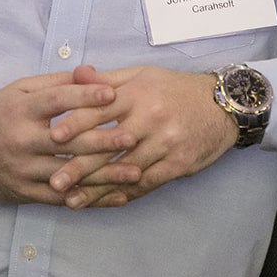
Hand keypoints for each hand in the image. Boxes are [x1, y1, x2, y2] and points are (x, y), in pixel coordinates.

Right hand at [0, 70, 135, 205]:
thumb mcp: (20, 91)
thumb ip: (57, 83)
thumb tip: (91, 72)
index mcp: (21, 110)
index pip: (57, 101)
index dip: (85, 96)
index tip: (113, 93)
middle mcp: (21, 141)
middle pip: (67, 141)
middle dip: (103, 140)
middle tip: (133, 136)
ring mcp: (23, 169)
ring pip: (69, 174)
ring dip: (104, 175)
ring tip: (135, 172)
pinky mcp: (25, 192)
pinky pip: (61, 198)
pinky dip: (89, 198)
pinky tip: (115, 196)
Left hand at [48, 64, 238, 209]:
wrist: (223, 105)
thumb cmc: (176, 89)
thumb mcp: (143, 75)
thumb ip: (108, 80)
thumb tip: (75, 75)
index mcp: (138, 94)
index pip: (101, 109)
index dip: (76, 123)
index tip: (53, 137)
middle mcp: (151, 118)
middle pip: (110, 145)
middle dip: (80, 166)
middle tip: (54, 181)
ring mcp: (166, 143)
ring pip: (126, 169)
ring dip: (98, 188)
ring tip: (72, 201)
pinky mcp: (178, 163)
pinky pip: (148, 183)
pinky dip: (125, 193)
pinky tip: (106, 202)